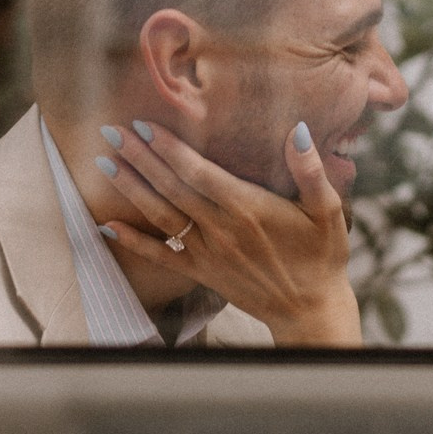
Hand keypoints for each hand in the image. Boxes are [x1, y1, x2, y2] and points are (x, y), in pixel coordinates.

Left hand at [94, 120, 362, 346]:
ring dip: (131, 189)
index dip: (169, 147)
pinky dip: (133, 242)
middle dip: (139, 158)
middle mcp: (221, 229)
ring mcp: (208, 253)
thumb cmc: (321, 255)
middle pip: (172, 188)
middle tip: (112, 131)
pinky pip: (162, 256)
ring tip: (105, 163)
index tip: (143, 124)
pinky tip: (108, 227)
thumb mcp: (327, 209)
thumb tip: (298, 131)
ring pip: (162, 216)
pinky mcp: (202, 273)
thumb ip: (311, 170)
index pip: (198, 172)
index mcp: (248, 208)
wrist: (310, 310)